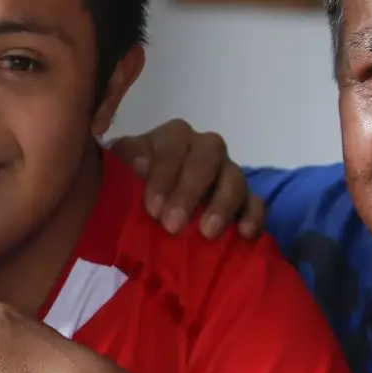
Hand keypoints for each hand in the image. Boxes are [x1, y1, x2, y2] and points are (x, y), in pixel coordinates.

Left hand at [109, 119, 263, 239]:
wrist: (140, 214)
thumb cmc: (125, 190)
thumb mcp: (115, 174)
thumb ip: (122, 165)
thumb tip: (140, 165)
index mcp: (171, 138)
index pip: (171, 148)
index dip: (163, 176)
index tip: (152, 209)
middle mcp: (202, 148)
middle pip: (207, 158)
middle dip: (190, 191)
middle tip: (173, 225)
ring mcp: (226, 172)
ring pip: (235, 177)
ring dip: (222, 204)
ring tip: (207, 233)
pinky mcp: (243, 199)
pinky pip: (256, 202)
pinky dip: (253, 216)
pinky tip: (245, 234)